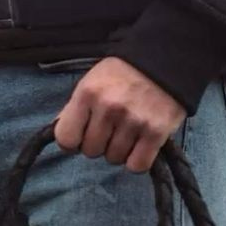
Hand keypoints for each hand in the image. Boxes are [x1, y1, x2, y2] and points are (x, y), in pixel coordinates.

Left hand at [53, 56, 184, 172]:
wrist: (163, 58)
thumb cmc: (122, 71)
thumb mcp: (92, 80)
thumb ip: (76, 107)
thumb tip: (62, 135)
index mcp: (88, 93)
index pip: (66, 138)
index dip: (72, 141)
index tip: (81, 135)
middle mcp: (108, 108)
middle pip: (91, 151)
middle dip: (98, 143)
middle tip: (109, 128)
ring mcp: (133, 122)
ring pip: (114, 159)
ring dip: (118, 150)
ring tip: (127, 131)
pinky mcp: (156, 134)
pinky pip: (137, 166)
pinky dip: (136, 160)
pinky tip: (139, 143)